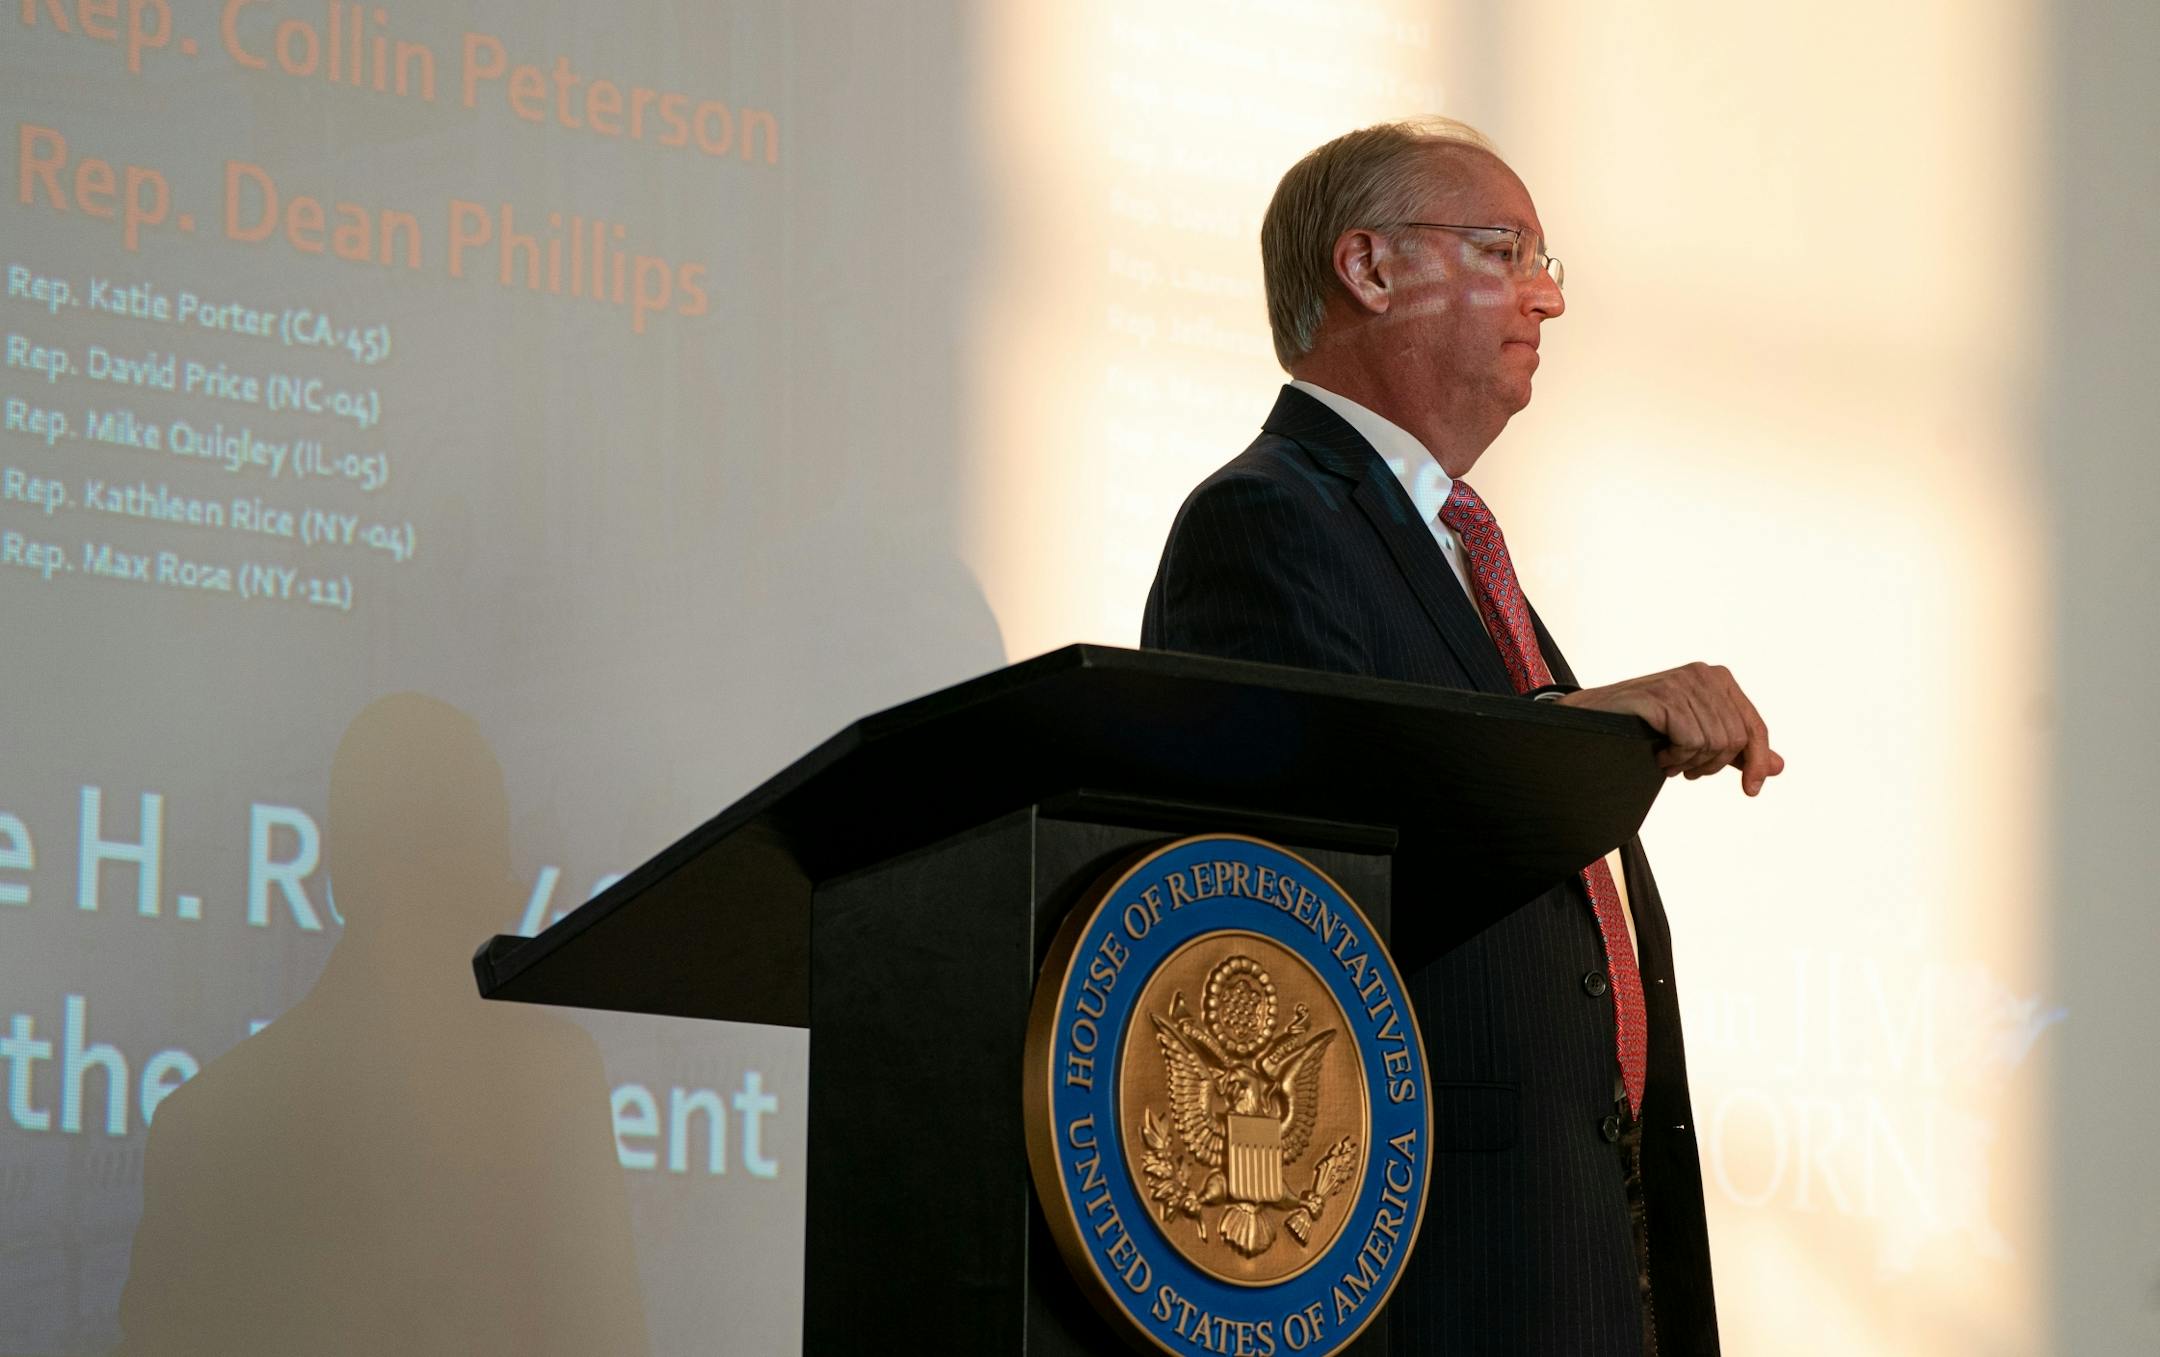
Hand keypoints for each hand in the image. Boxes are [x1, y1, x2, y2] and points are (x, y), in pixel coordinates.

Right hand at [1555, 663, 1784, 795]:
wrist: (1591, 720)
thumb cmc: (1644, 727)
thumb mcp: (1697, 738)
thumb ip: (1737, 750)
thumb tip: (1777, 767)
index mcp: (1718, 679)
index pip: (1754, 727)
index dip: (1757, 761)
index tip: (1752, 790)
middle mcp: (1704, 674)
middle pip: (1735, 740)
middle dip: (1711, 765)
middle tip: (1685, 768)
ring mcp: (1683, 682)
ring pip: (1714, 743)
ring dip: (1689, 762)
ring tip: (1669, 757)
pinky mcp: (1663, 695)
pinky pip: (1690, 740)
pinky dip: (1675, 757)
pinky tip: (1659, 752)